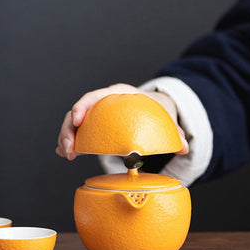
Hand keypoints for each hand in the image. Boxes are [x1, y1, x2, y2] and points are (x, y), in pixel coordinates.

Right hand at [56, 83, 188, 159]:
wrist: (150, 108)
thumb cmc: (153, 109)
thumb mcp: (162, 116)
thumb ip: (173, 131)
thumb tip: (185, 146)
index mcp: (116, 95)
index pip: (94, 96)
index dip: (82, 106)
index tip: (76, 119)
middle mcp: (101, 104)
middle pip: (77, 112)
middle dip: (68, 128)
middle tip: (69, 147)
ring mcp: (94, 116)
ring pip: (72, 123)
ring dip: (66, 138)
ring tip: (66, 154)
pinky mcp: (91, 128)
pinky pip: (76, 133)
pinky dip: (69, 143)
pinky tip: (64, 154)